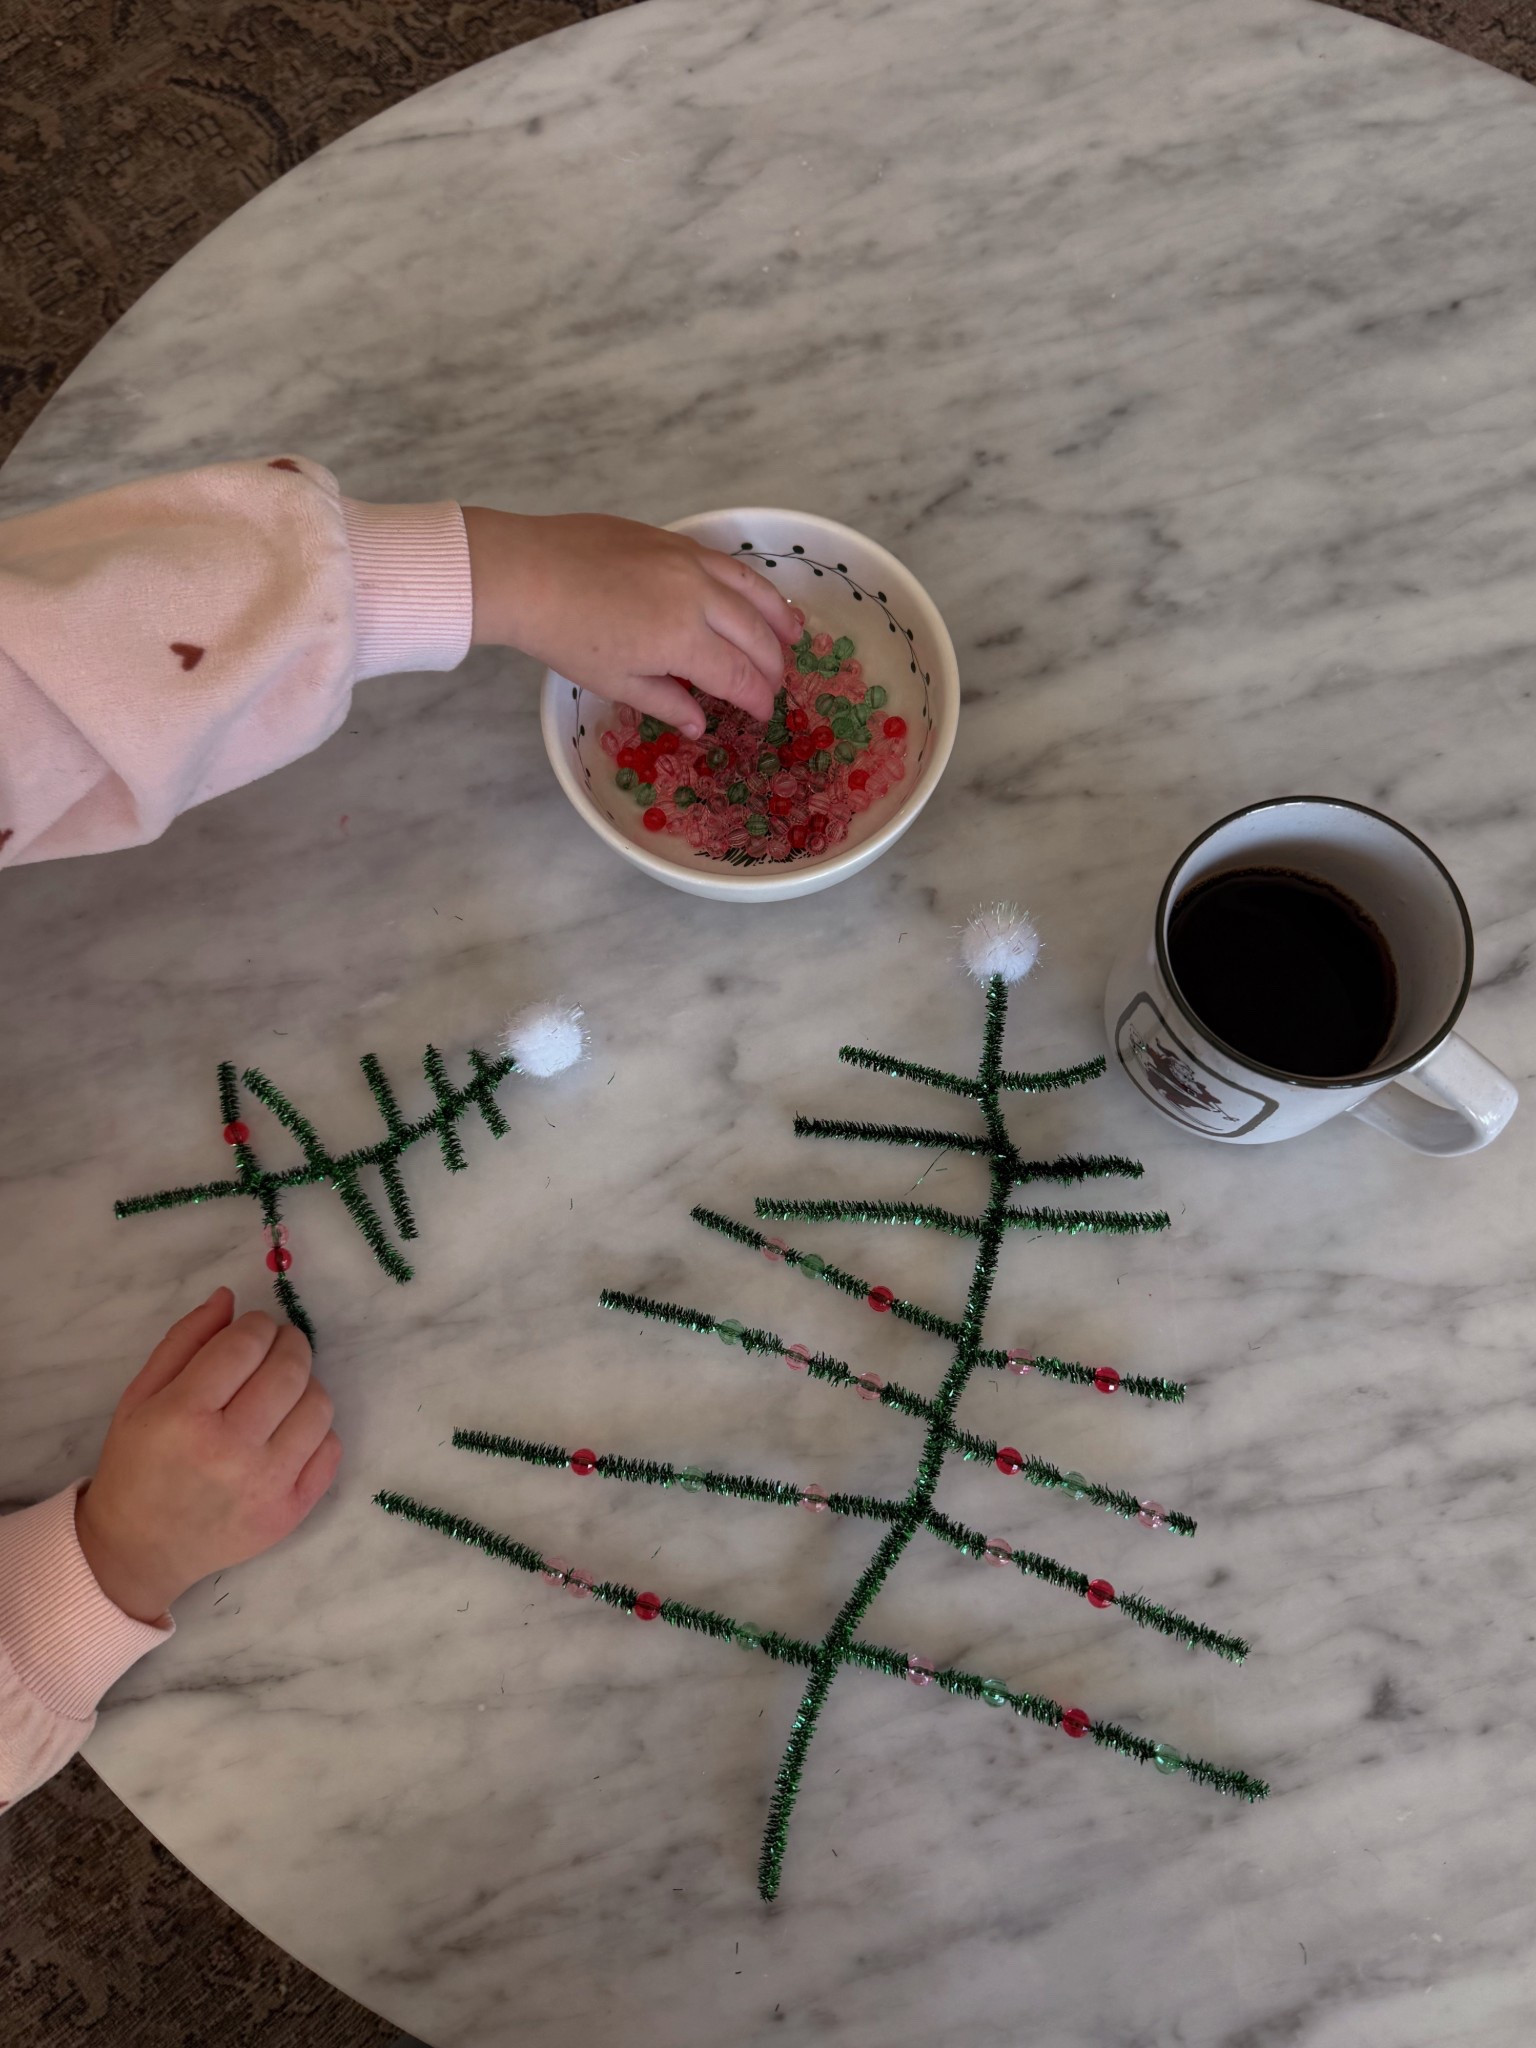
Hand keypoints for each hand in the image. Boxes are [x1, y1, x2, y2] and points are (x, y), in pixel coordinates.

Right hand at [74, 1290, 340, 1623]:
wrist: (139, 1549)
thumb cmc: (138, 1464)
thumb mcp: (141, 1395)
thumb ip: (185, 1340)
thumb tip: (230, 1297)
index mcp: (184, 1415)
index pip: (246, 1345)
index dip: (257, 1325)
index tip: (254, 1328)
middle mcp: (229, 1451)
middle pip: (290, 1370)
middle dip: (290, 1343)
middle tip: (279, 1345)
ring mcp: (266, 1486)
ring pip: (319, 1406)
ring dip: (307, 1384)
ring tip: (283, 1389)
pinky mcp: (290, 1513)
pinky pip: (330, 1450)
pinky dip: (317, 1431)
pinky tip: (290, 1430)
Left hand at [461, 508, 798, 738]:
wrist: (526, 572)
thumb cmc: (565, 636)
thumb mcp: (616, 682)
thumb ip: (666, 702)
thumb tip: (701, 723)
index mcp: (684, 640)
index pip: (739, 676)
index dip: (756, 699)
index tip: (762, 713)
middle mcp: (699, 597)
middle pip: (754, 634)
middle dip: (772, 664)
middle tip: (777, 683)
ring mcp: (688, 561)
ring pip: (751, 589)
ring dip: (777, 615)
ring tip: (794, 633)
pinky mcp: (672, 538)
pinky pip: (726, 561)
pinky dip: (749, 582)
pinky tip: (753, 594)